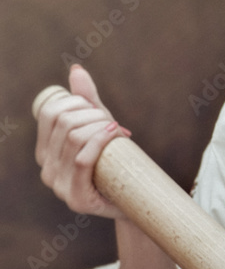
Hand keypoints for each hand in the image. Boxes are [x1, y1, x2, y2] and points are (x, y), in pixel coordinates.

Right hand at [35, 64, 130, 217]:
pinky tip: (115, 134)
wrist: (136, 198)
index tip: (96, 109)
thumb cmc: (116, 160)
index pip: (49, 111)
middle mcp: (47, 168)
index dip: (76, 101)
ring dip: (101, 126)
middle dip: (93, 114)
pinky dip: (100, 141)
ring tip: (116, 130)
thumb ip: (86, 100)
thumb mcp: (100, 126)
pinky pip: (83, 160)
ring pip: (75, 138)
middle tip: (111, 122)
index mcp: (46, 149)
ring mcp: (59, 185)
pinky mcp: (76, 199)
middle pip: (64, 122)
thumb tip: (76, 70)